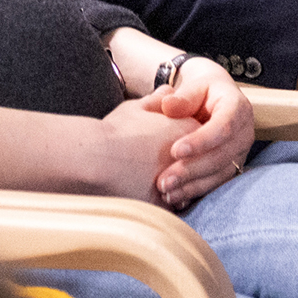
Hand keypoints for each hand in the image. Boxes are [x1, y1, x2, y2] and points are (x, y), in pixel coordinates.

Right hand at [89, 96, 207, 205]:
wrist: (96, 157)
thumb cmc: (115, 130)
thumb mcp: (136, 107)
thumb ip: (157, 99)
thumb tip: (168, 92)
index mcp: (187, 129)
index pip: (201, 138)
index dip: (185, 142)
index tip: (167, 145)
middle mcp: (191, 155)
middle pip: (199, 164)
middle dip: (187, 166)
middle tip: (162, 164)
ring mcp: (181, 181)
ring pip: (189, 187)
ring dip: (179, 186)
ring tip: (156, 181)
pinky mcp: (167, 203)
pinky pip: (175, 205)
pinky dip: (167, 203)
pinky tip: (153, 196)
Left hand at [144, 58, 253, 208]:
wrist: (215, 100)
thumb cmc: (202, 92)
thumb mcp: (194, 86)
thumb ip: (182, 96)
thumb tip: (166, 106)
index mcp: (238, 108)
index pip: (223, 127)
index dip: (201, 141)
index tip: (175, 150)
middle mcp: (244, 133)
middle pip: (221, 156)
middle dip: (192, 170)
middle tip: (164, 181)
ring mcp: (240, 153)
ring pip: (220, 175)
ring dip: (192, 187)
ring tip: (167, 193)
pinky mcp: (232, 168)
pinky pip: (216, 184)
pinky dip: (196, 192)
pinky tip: (176, 199)